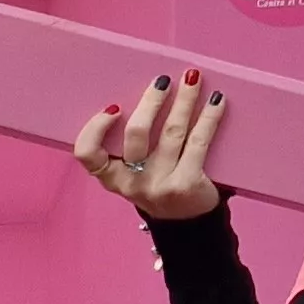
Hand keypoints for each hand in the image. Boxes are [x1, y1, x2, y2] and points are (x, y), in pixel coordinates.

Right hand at [71, 69, 227, 222]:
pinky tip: (216, 100)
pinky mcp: (186, 184)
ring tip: (192, 79)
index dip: (95, 129)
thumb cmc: (160, 187)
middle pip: (136, 134)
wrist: (189, 225)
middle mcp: (133, 183)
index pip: (87, 154)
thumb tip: (148, 94)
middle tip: (163, 82)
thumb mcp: (135, 174)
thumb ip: (129, 147)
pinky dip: (209, 117)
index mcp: (113, 178)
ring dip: (184, 100)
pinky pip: (199, 142)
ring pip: (172, 131)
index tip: (114, 108)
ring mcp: (160, 185)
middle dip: (151, 102)